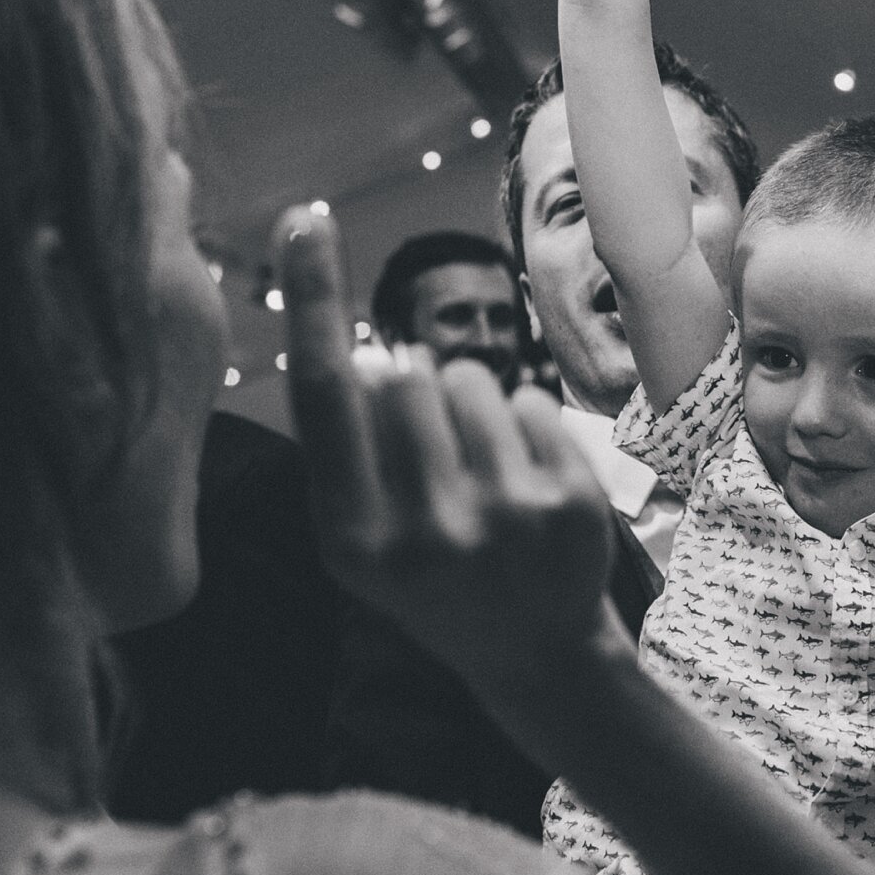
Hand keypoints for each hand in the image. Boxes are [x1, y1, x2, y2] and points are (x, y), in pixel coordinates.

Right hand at [279, 207, 616, 694]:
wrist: (535, 655)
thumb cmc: (433, 575)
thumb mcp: (365, 535)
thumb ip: (352, 446)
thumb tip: (371, 350)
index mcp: (352, 539)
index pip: (325, 393)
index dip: (314, 299)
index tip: (306, 219)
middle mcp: (424, 532)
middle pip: (405, 378)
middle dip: (415, 389)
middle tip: (434, 458)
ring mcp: (504, 519)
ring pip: (470, 381)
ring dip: (471, 406)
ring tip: (480, 476)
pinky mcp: (568, 503)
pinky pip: (532, 402)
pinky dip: (526, 425)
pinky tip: (526, 484)